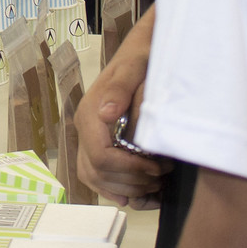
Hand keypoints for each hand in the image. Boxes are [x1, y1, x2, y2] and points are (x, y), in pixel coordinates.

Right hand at [75, 13, 166, 206]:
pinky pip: (98, 178)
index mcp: (90, 114)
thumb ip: (120, 88)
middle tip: (161, 176)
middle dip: (131, 182)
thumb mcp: (135, 67)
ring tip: (154, 183)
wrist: (142, 53)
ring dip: (125, 189)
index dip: (129, 170)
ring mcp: (89, 139)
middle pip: (97, 173)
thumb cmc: (141, 59)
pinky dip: (117, 191)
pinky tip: (138, 194)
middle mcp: (85, 129)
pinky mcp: (98, 145)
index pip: (101, 157)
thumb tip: (106, 114)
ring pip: (95, 180)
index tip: (156, 168)